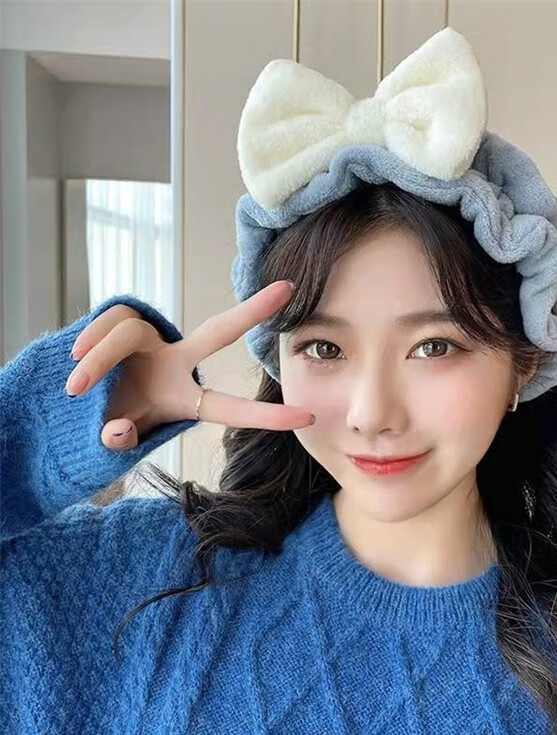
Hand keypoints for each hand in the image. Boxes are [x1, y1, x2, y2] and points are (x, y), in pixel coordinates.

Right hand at [65, 280, 313, 449]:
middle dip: (251, 311)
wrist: (71, 402)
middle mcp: (175, 362)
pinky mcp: (123, 320)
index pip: (229, 407)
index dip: (265, 416)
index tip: (306, 417)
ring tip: (76, 388)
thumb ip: (118, 442)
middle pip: (217, 332)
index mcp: (184, 400)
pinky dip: (89, 341)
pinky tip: (72, 357)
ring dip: (99, 359)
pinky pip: (109, 319)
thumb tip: (116, 432)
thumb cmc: (105, 423)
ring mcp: (150, 339)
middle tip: (289, 289)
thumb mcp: (114, 443)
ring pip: (130, 333)